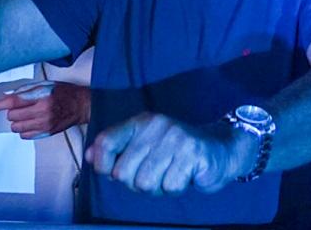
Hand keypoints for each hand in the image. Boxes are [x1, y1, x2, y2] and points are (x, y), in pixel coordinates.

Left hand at [0, 81, 92, 139]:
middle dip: (13, 111)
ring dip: (17, 121)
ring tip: (28, 115)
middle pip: (12, 116)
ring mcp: (44, 124)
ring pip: (16, 127)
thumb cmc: (64, 92)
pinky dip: (24, 129)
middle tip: (23, 107)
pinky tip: (32, 122)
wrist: (82, 105)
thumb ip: (27, 91)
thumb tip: (8, 97)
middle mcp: (42, 111)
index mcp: (42, 96)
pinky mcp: (46, 133)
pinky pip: (24, 135)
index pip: (14, 101)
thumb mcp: (47, 85)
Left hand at [86, 112, 240, 195]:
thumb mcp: (145, 144)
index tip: (112, 172)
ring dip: (158, 187)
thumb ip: (117, 148)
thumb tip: (88, 155)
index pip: (106, 142)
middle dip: (136, 182)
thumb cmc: (177, 152)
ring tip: (171, 174)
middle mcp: (157, 126)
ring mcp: (176, 139)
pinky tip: (185, 175)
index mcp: (142, 122)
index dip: (102, 164)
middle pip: (123, 173)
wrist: (222, 149)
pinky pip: (170, 187)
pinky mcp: (193, 153)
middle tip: (155, 173)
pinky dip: (176, 188)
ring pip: (145, 183)